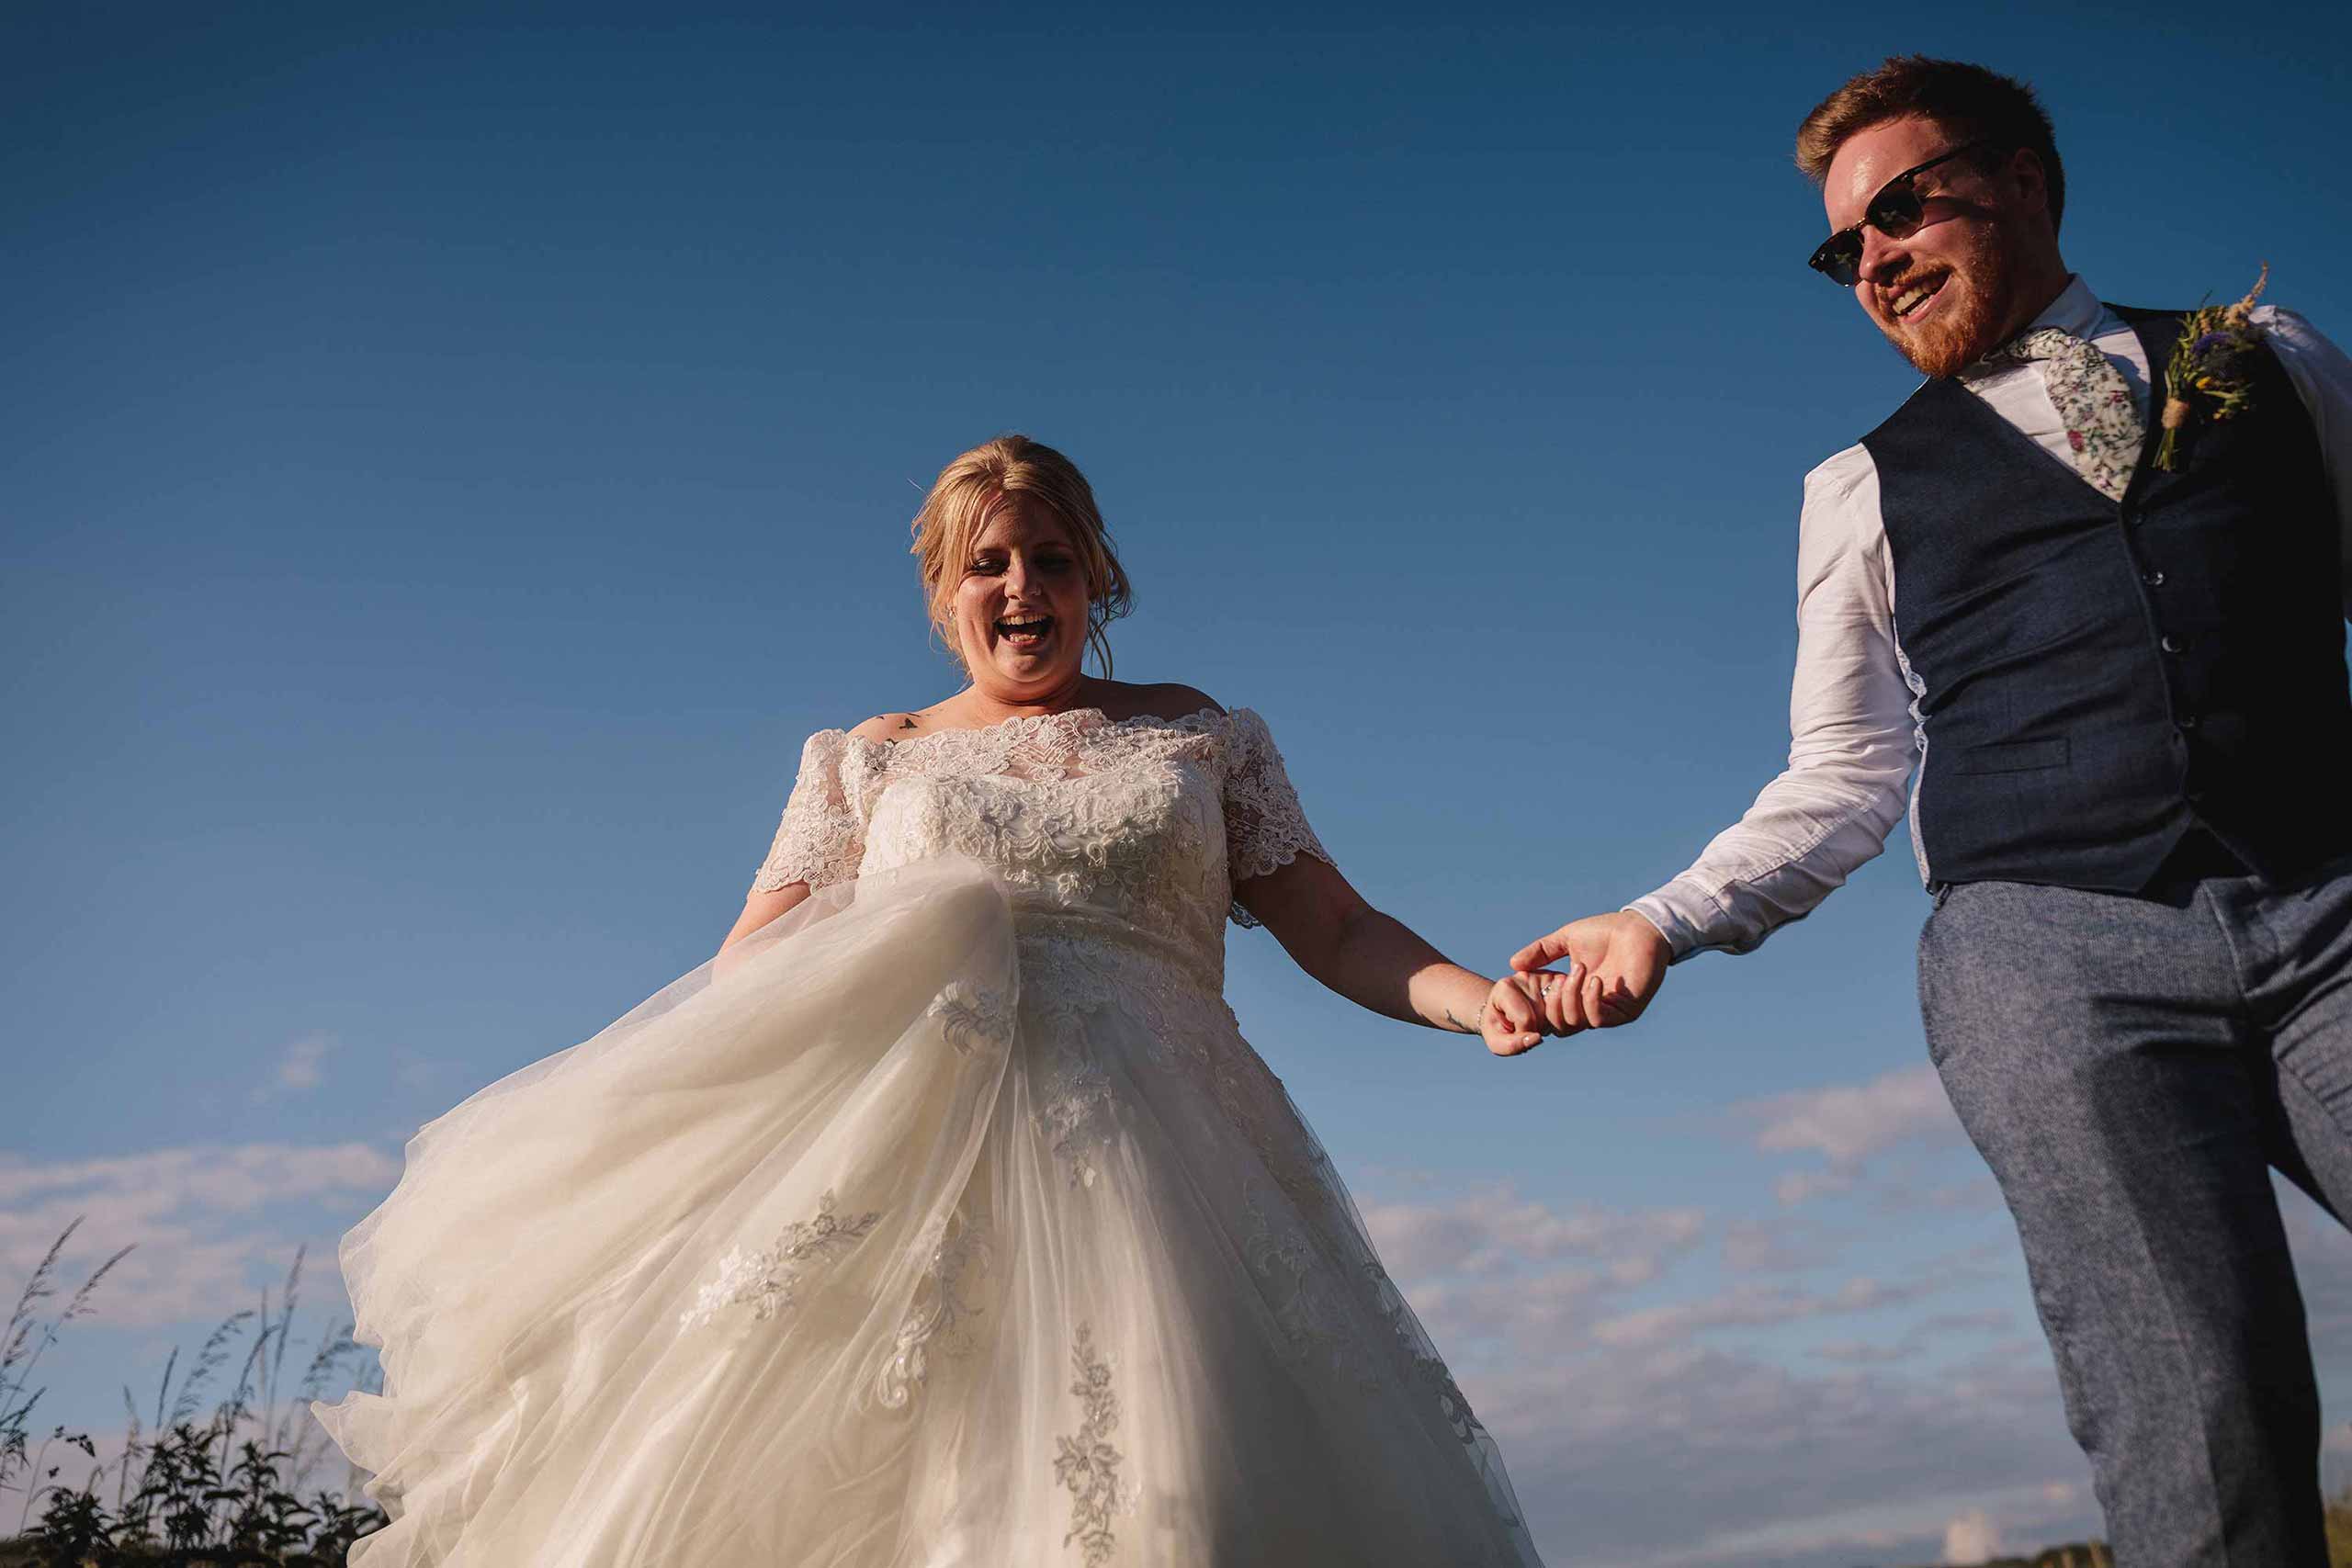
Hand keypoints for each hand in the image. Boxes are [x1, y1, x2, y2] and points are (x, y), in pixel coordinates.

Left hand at [1479, 970, 1581, 1056]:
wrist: (1503, 1012)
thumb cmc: (1498, 1028)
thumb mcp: (1497, 1041)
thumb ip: (1512, 1045)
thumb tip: (1537, 1039)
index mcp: (1505, 987)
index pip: (1525, 1019)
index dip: (1523, 1034)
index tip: (1514, 1029)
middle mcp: (1525, 976)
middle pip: (1545, 1016)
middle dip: (1538, 1029)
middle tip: (1525, 1025)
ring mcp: (1545, 976)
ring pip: (1560, 1013)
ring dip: (1550, 1024)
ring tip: (1536, 1020)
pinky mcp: (1560, 980)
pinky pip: (1570, 1009)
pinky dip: (1561, 1019)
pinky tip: (1548, 1016)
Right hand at [1509, 912, 1670, 1030]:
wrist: (1640, 927)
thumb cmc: (1606, 932)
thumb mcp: (1565, 940)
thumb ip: (1540, 952)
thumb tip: (1512, 964)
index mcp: (1577, 994)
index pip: (1552, 1015)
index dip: (1540, 1004)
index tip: (1535, 982)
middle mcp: (1591, 1007)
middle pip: (1561, 1026)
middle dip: (1553, 1004)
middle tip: (1559, 978)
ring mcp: (1609, 1011)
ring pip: (1577, 1023)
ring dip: (1572, 997)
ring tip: (1579, 970)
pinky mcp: (1626, 1011)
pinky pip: (1599, 1018)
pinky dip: (1590, 1001)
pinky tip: (1594, 980)